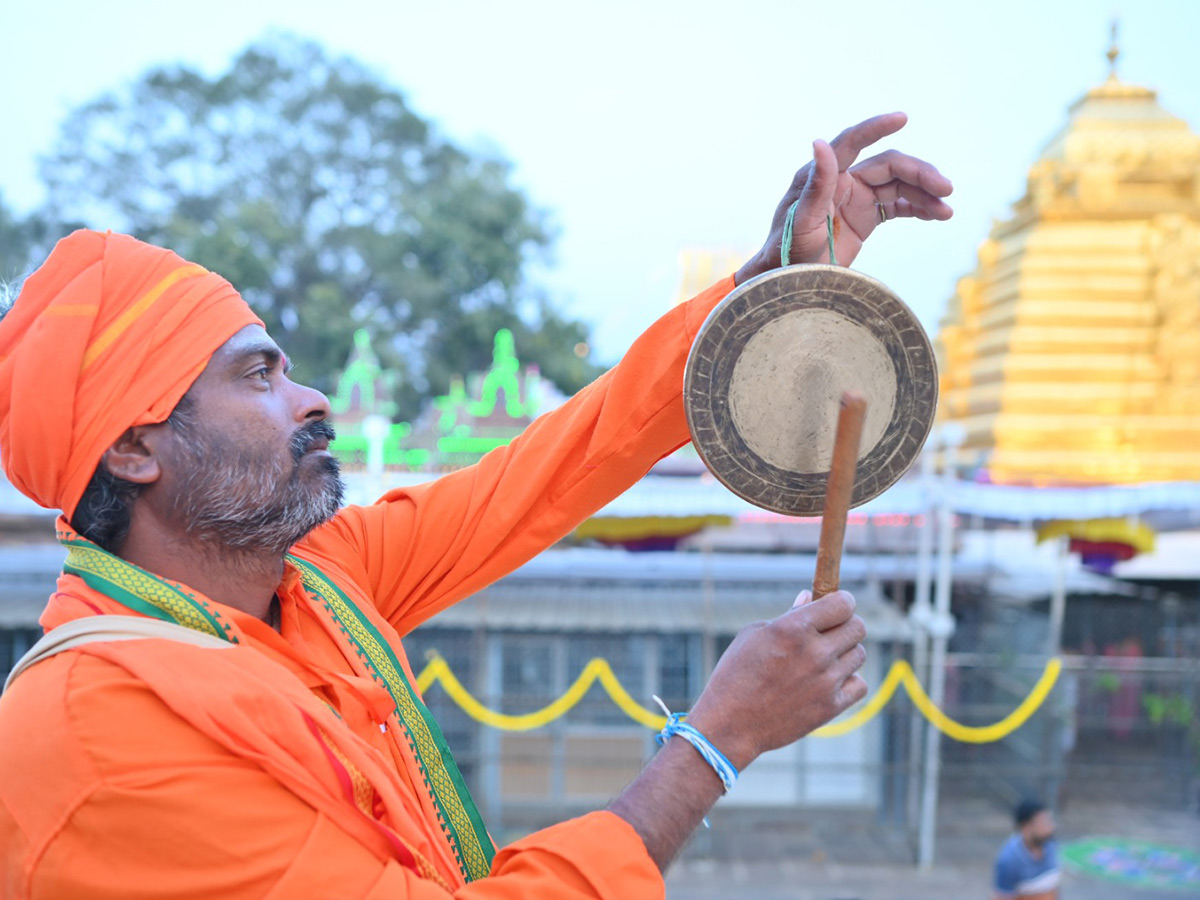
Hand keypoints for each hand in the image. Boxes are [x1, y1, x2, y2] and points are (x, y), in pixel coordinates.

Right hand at [684, 589, 867, 769]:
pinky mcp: (831, 707)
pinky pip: (859, 685)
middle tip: (829, 632)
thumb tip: (809, 597)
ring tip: (822, 659)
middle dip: (846, 624)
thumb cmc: (736, 674)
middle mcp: (815, 653)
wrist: (730, 724)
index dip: (842, 602)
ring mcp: (826, 681)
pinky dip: (848, 681)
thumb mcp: (754, 635)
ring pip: (859, 654)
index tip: (835, 606)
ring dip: (845, 653)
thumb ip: (789, 615)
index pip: (844, 603)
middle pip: (858, 627)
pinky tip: (828, 681)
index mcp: (794, 628)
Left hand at [735, 112, 952, 283]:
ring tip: (947, 210)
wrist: (788, 283)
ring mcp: (856, 198)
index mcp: (824, 177)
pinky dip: (918, 208)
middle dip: (919, 174)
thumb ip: (816, 185)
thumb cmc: (787, 253)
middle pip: (888, 166)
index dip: (876, 128)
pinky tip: (938, 215)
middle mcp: (842, 182)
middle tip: (946, 189)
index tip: (902, 118)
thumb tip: (819, 142)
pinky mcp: (865, 217)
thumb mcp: (802, 222)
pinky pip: (898, 205)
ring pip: (898, 185)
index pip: (852, 143)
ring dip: (924, 194)